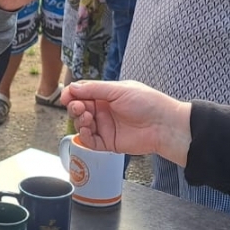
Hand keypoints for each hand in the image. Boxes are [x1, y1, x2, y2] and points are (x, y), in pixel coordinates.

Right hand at [62, 79, 190, 163]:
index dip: (72, 94)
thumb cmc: (148, 103)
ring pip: (81, 124)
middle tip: (78, 107)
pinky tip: (87, 129)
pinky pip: (89, 141)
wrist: (164, 126)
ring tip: (86, 118)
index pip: (83, 93)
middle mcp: (104, 110)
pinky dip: (84, 135)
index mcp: (107, 95)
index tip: (66, 96)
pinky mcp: (108, 142)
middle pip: (79, 109)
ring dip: (79, 120)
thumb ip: (94, 89)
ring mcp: (105, 127)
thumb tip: (73, 87)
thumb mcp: (119, 90)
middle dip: (74, 107)